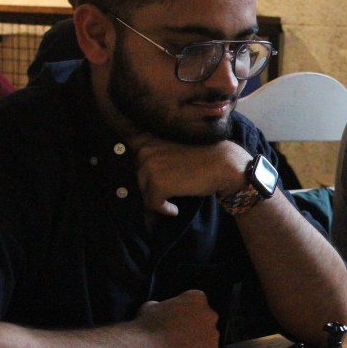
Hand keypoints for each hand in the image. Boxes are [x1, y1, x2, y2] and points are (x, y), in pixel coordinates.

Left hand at [129, 134, 250, 214]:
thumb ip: (156, 150)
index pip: (124, 140)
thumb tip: (140, 170)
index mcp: (148, 137)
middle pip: (139, 176)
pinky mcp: (158, 183)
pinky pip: (153, 203)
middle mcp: (144, 149)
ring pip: (144, 191)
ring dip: (158, 199)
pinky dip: (164, 209)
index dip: (121, 141)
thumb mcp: (175, 144)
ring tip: (173, 200)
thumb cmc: (205, 156)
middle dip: (151, 186)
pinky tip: (175, 209)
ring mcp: (150, 166)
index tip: (123, 158)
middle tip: (169, 192)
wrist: (225, 164)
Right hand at [134, 290, 219, 347]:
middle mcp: (210, 314)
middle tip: (181, 335)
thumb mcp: (152, 306)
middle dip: (197, 325)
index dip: (187, 311)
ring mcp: (213, 334)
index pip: (197, 302)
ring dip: (199, 340)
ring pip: (209, 336)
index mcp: (197, 297)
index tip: (178, 319)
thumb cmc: (145, 325)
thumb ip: (165, 305)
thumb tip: (162, 308)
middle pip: (207, 318)